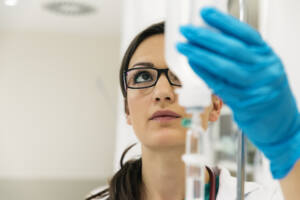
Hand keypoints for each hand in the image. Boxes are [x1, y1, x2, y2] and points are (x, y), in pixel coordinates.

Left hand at [176, 7, 299, 178]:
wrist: (281, 124)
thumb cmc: (265, 92)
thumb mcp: (260, 68)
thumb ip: (242, 55)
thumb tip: (211, 39)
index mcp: (268, 56)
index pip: (246, 34)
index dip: (225, 22)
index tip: (205, 13)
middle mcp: (265, 69)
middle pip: (232, 48)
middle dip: (206, 37)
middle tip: (186, 30)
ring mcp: (255, 87)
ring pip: (224, 67)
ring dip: (200, 54)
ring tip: (183, 46)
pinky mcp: (245, 104)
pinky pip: (220, 85)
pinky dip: (204, 73)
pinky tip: (192, 64)